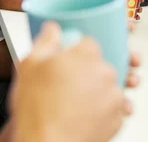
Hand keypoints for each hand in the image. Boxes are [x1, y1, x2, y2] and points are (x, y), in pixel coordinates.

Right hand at [10, 22, 136, 141]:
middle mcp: (105, 72)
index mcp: (86, 55)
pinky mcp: (118, 117)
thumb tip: (52, 30)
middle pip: (102, 63)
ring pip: (111, 85)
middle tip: (76, 79)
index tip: (72, 57)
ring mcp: (114, 96)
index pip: (89, 43)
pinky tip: (89, 112)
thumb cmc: (37, 111)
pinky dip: (105, 108)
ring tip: (84, 98)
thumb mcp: (29, 66)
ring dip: (100, 89)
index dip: (79, 50)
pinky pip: (115, 107)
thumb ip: (45, 42)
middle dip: (90, 70)